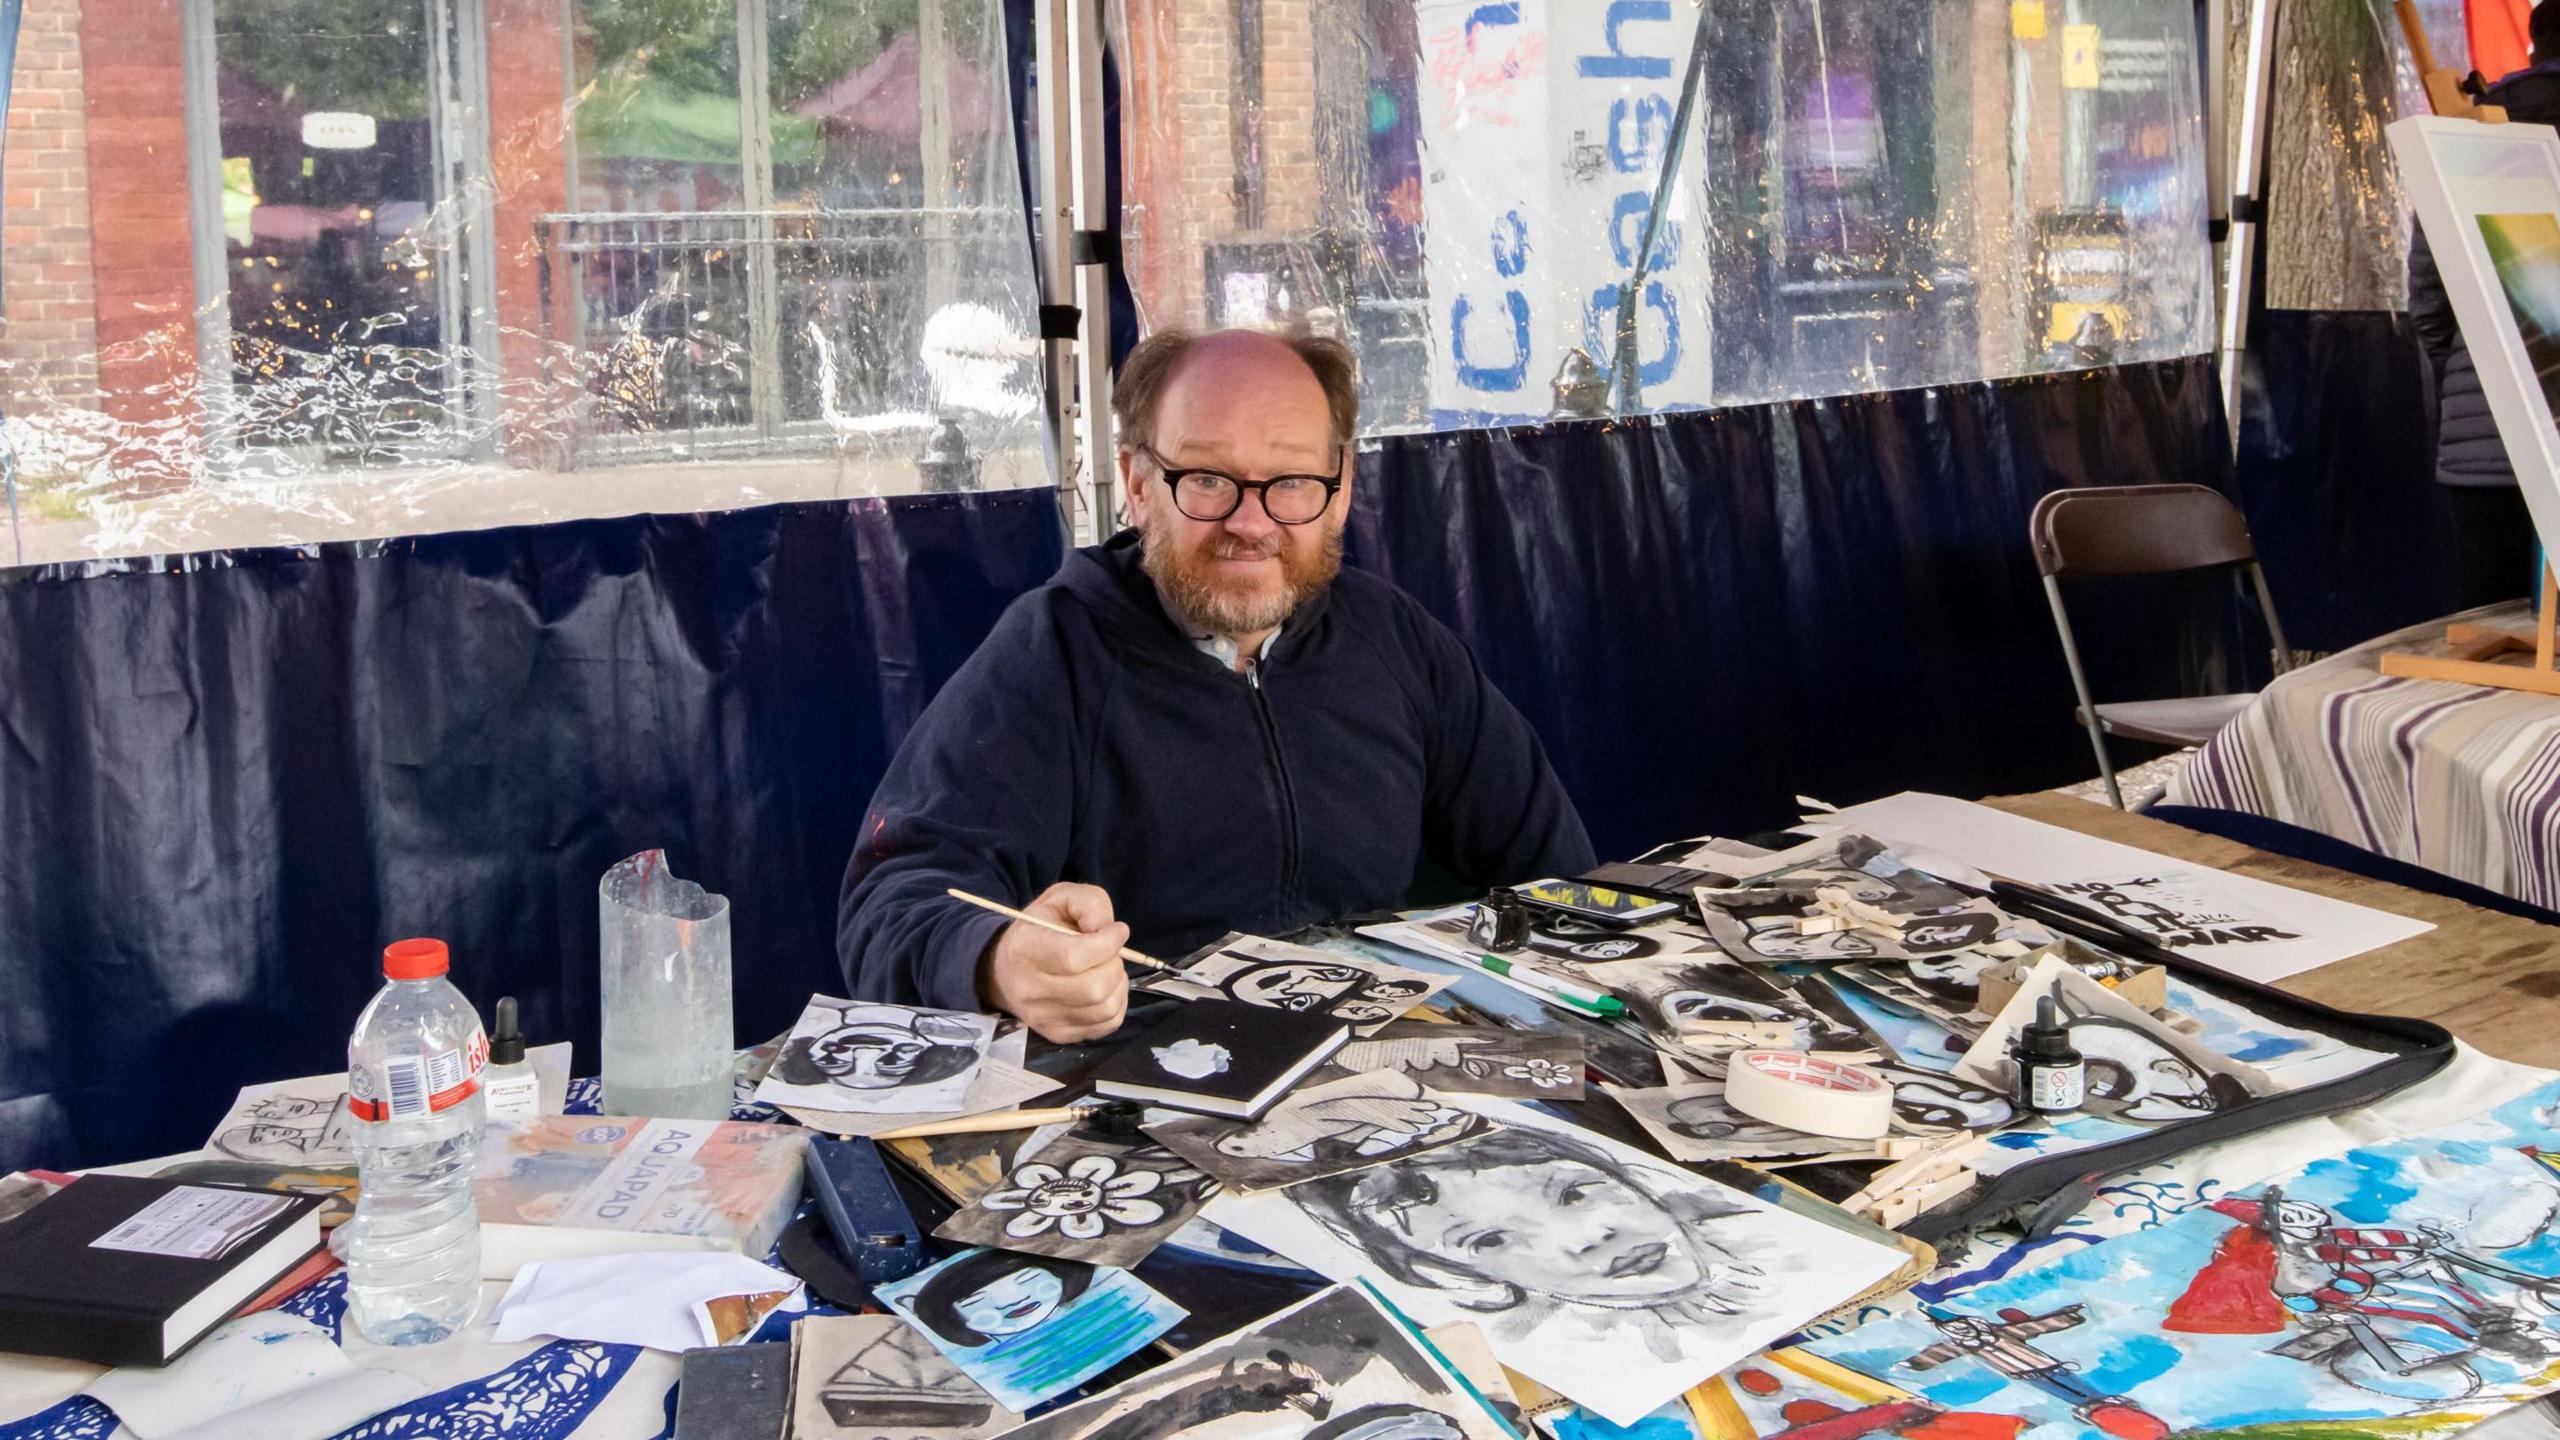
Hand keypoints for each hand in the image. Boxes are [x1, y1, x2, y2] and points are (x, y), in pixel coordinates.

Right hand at [978, 882, 1130, 1041]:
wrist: (1005, 969)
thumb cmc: (1039, 929)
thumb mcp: (1061, 898)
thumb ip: (1089, 904)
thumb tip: (1109, 930)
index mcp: (1026, 951)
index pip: (1074, 957)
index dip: (1107, 944)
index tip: (1117, 931)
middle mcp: (1031, 991)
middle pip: (1094, 988)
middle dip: (1114, 964)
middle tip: (1109, 953)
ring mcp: (1045, 1018)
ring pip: (1105, 1008)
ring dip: (1118, 985)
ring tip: (1106, 969)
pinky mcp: (1059, 1034)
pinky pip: (1107, 1024)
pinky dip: (1117, 1004)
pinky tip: (1105, 988)